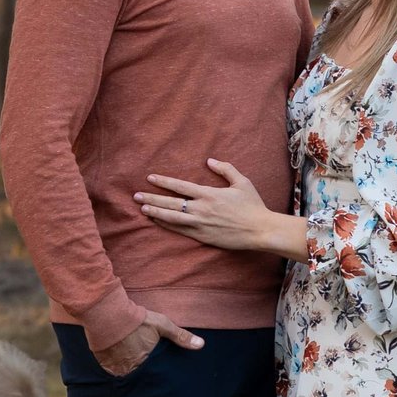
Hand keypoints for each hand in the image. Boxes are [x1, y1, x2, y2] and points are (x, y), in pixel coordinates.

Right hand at [96, 311, 201, 377]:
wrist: (109, 312)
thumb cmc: (138, 319)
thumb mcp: (162, 325)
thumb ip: (181, 337)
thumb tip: (201, 345)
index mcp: (145, 362)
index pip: (151, 374)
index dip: (151, 369)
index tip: (149, 364)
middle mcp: (129, 369)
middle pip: (136, 375)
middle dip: (137, 370)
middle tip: (137, 362)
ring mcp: (114, 367)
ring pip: (122, 373)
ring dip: (124, 368)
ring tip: (126, 359)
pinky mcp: (102, 362)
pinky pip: (108, 369)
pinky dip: (112, 365)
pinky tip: (114, 356)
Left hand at [138, 159, 293, 254]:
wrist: (260, 230)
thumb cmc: (253, 205)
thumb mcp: (242, 182)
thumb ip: (225, 169)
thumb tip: (209, 160)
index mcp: (209, 194)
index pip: (180, 186)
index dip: (163, 182)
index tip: (150, 178)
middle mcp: (201, 209)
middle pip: (170, 203)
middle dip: (152, 198)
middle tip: (136, 196)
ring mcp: (200, 224)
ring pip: (172, 218)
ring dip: (155, 212)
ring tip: (142, 208)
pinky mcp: (203, 236)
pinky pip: (180, 230)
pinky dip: (167, 226)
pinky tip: (157, 222)